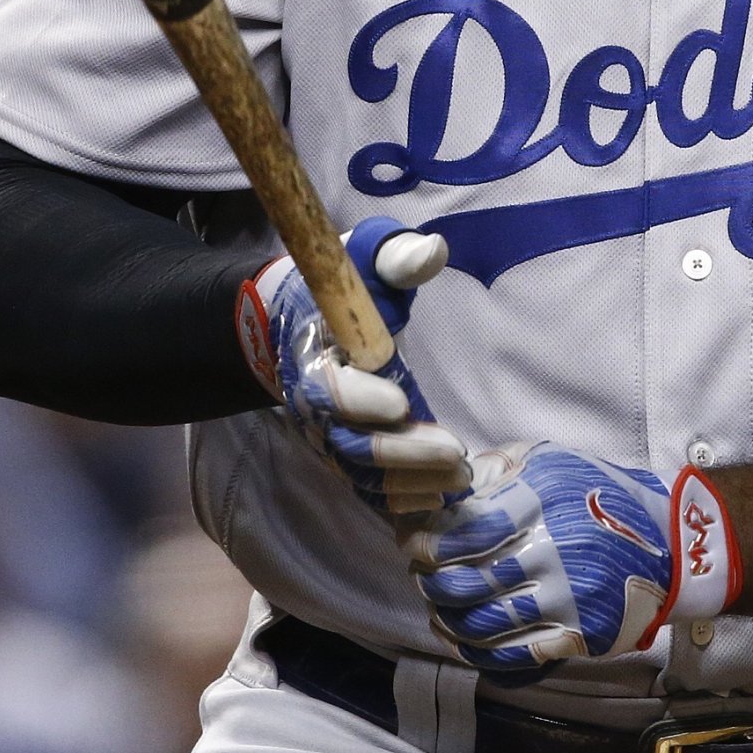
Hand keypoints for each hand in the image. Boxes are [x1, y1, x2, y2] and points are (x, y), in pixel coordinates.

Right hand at [238, 219, 469, 517]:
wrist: (295, 322)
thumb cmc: (341, 288)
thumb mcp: (365, 257)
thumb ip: (396, 256)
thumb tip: (434, 251)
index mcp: (315, 355)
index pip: (331, 388)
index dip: (361, 399)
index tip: (401, 404)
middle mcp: (315, 406)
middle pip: (351, 443)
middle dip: (402, 454)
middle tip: (453, 454)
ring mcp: (327, 436)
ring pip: (362, 474)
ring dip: (410, 483)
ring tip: (458, 479)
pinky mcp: (344, 455)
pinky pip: (367, 489)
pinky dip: (399, 500)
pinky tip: (438, 500)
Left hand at [409, 442, 740, 670]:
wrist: (669, 543)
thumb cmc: (600, 495)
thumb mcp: (551, 462)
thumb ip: (498, 471)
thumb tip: (444, 491)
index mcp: (543, 504)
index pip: (467, 533)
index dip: (430, 544)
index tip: (414, 545)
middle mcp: (553, 552)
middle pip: (467, 583)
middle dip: (432, 583)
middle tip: (423, 577)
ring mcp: (566, 599)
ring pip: (482, 625)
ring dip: (448, 621)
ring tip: (438, 609)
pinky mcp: (578, 635)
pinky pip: (513, 656)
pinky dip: (478, 653)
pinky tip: (465, 639)